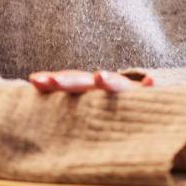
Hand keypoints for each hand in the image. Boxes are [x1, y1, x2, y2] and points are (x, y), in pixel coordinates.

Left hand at [28, 69, 149, 94]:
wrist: (150, 105)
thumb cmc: (108, 108)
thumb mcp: (87, 106)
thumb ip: (64, 106)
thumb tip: (34, 93)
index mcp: (88, 89)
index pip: (67, 82)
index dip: (52, 82)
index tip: (34, 80)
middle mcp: (106, 86)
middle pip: (86, 82)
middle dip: (69, 81)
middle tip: (54, 81)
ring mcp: (129, 91)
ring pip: (117, 84)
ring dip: (109, 80)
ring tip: (100, 77)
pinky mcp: (150, 97)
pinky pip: (151, 92)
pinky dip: (150, 87)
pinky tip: (150, 82)